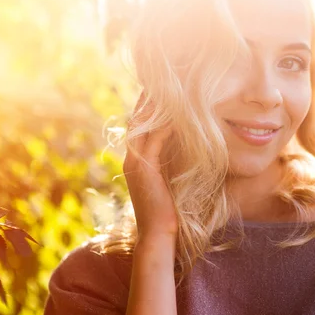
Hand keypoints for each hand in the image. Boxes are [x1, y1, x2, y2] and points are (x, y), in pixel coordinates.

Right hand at [123, 92, 177, 239]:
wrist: (159, 234)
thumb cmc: (167, 211)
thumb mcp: (167, 181)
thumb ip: (169, 163)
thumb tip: (183, 147)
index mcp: (136, 161)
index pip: (139, 126)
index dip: (147, 107)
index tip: (159, 90)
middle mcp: (132, 158)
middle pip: (137, 120)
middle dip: (147, 100)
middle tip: (159, 80)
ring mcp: (135, 163)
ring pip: (142, 126)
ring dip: (154, 107)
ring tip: (166, 89)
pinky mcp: (144, 169)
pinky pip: (154, 140)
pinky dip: (164, 125)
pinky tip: (176, 114)